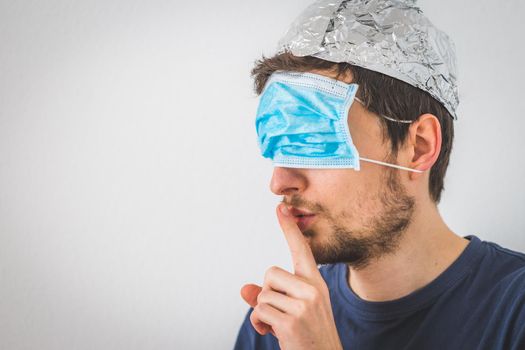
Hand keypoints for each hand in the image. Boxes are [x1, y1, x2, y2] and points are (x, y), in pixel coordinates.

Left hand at [240, 203, 342, 349]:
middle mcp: (312, 289)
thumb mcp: (292, 311)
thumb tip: (243, 290)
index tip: (280, 209)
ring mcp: (304, 304)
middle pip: (270, 274)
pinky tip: (276, 333)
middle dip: (267, 294)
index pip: (302, 251)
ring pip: (262, 294)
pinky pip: (259, 311)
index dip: (290, 230)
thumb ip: (268, 296)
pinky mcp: (292, 320)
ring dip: (264, 312)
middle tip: (281, 313)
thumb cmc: (308, 335)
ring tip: (280, 325)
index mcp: (315, 283)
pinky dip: (260, 323)